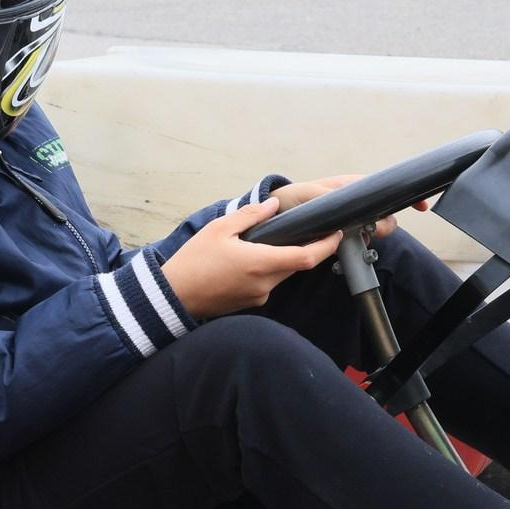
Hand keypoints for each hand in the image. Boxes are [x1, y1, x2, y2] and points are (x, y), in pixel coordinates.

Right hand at [162, 199, 342, 318]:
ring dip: (285, 259)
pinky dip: (269, 269)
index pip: (306, 257)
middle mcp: (264, 283)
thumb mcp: (219, 229)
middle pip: (297, 265)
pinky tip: (254, 258)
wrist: (173, 296)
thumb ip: (249, 216)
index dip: (326, 246)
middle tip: (312, 230)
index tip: (337, 233)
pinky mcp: (249, 303)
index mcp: (260, 263)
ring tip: (276, 241)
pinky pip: (268, 283)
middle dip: (308, 249)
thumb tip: (272, 205)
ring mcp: (258, 296)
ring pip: (283, 274)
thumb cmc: (193, 261)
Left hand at [270, 174, 424, 240]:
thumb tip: (342, 206)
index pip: (383, 188)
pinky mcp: (342, 236)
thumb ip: (325, 198)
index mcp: (349, 187)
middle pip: (383, 213)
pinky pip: (360, 242)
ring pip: (374, 228)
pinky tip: (350, 249)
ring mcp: (349, 220)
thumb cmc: (292, 198)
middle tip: (375, 230)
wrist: (275, 216)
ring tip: (358, 239)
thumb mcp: (307, 194)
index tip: (420, 205)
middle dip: (386, 223)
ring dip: (372, 235)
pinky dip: (360, 247)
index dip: (403, 195)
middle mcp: (353, 203)